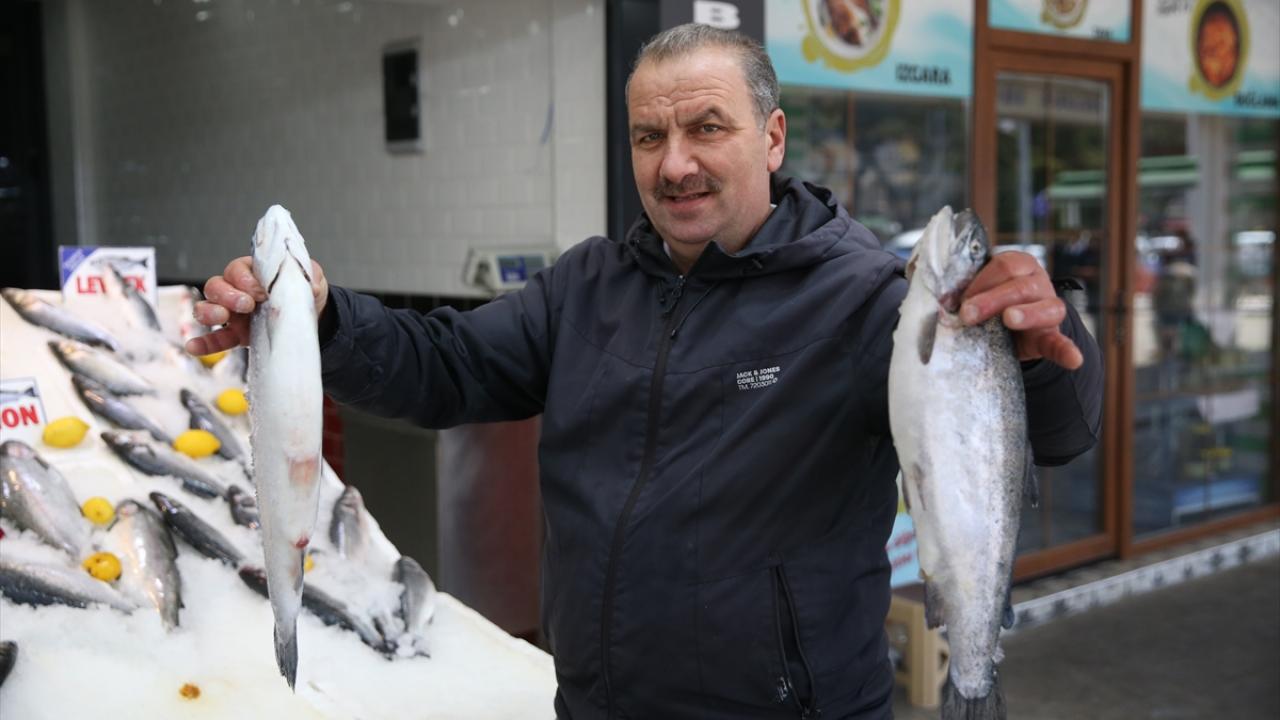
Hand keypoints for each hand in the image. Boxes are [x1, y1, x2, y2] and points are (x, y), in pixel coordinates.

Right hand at [183, 256, 327, 355]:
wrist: (312, 317)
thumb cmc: (305, 291)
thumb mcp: (311, 276)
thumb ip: (305, 272)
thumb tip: (306, 282)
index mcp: (253, 273)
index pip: (237, 269)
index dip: (245, 279)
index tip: (261, 291)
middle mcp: (237, 290)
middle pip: (215, 286)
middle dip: (227, 295)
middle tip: (248, 305)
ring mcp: (234, 313)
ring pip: (207, 307)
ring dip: (208, 311)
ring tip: (222, 317)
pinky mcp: (236, 335)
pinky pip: (215, 338)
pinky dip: (203, 343)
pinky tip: (194, 347)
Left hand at [959, 251, 1083, 369]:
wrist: (1006, 330)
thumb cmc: (985, 303)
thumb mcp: (975, 291)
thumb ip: (962, 292)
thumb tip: (940, 301)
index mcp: (1019, 266)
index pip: (1005, 265)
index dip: (981, 280)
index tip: (957, 299)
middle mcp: (1038, 284)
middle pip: (1021, 286)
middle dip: (992, 299)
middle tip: (968, 314)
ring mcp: (1048, 309)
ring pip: (1048, 307)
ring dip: (1027, 314)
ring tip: (1009, 320)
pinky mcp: (1051, 336)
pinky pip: (1062, 343)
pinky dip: (1067, 351)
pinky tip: (1073, 360)